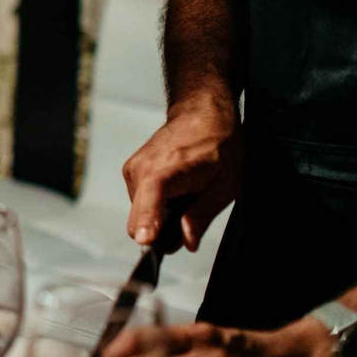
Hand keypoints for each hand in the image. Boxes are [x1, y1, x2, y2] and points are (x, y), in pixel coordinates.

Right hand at [123, 102, 241, 252]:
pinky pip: (140, 201)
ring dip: (159, 216)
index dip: (147, 227)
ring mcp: (132, 169)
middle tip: (188, 220)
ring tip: (186, 196)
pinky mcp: (131, 170)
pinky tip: (176, 189)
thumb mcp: (225, 185)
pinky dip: (156, 205)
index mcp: (164, 172)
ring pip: (138, 214)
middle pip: (138, 221)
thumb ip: (202, 215)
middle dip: (159, 231)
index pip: (148, 204)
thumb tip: (187, 242)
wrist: (202, 113)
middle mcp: (140, 171)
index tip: (147, 243)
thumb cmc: (218, 145)